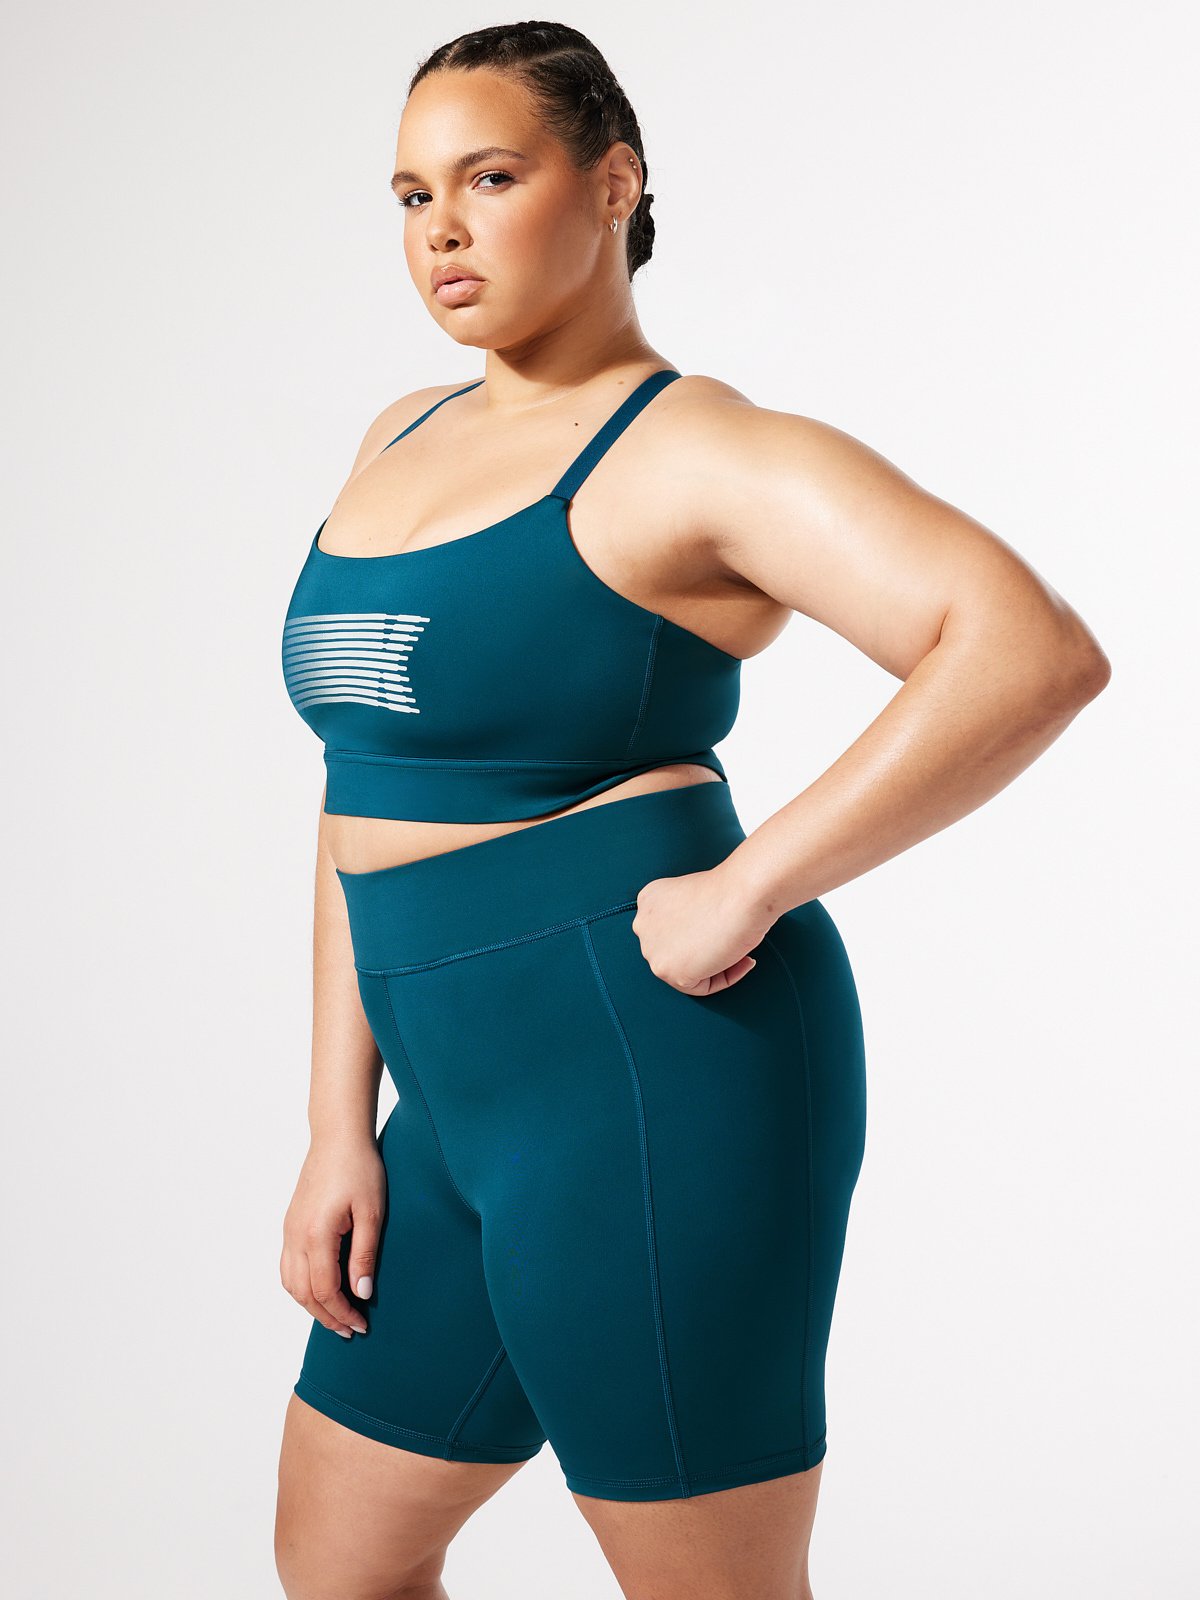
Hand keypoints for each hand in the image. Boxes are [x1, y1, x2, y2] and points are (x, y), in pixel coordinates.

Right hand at [280, 1136, 384, 1336]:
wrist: (337, 1138)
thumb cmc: (359, 1169)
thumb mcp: (372, 1213)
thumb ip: (365, 1255)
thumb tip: (362, 1293)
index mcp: (316, 1235)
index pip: (325, 1291)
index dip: (343, 1313)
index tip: (362, 1326)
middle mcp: (295, 1236)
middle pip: (304, 1294)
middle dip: (327, 1317)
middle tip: (350, 1330)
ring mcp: (289, 1230)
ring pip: (291, 1283)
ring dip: (311, 1305)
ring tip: (335, 1316)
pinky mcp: (290, 1224)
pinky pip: (288, 1266)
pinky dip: (301, 1287)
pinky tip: (320, 1289)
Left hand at [631, 860, 772, 994]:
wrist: (742, 894)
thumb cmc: (732, 890)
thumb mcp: (695, 897)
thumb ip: (687, 917)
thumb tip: (699, 939)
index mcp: (649, 900)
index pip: (671, 929)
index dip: (700, 934)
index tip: (721, 931)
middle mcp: (643, 924)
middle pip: (675, 951)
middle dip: (705, 951)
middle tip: (732, 944)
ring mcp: (652, 949)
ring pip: (686, 971)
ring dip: (716, 966)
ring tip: (739, 952)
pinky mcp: (668, 970)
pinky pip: (700, 986)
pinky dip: (725, 977)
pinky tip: (741, 960)